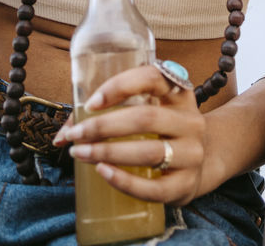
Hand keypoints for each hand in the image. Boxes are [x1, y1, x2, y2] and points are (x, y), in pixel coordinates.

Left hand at [54, 64, 208, 206]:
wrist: (203, 161)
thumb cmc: (162, 131)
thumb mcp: (148, 110)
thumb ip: (107, 113)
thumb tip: (61, 135)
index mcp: (179, 93)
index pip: (153, 77)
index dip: (120, 86)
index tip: (91, 103)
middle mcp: (190, 120)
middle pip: (145, 118)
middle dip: (103, 127)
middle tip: (76, 136)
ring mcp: (191, 153)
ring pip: (149, 152)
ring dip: (107, 153)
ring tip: (80, 154)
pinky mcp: (186, 184)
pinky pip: (153, 187)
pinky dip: (124, 181)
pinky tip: (103, 173)